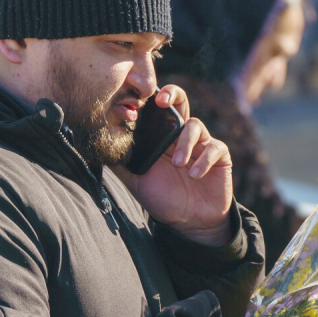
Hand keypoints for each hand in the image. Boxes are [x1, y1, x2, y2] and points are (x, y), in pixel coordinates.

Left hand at [112, 86, 233, 245]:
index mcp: (161, 138)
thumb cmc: (164, 199)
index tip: (140, 101)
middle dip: (171, 94)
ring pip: (195, 125)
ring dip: (185, 143)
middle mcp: (181, 136)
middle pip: (180, 101)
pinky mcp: (219, 156)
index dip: (150, 99)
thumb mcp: (137, 183)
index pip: (156, 110)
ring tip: (178, 164)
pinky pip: (214, 148)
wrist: (191, 222)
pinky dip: (203, 160)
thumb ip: (121, 165)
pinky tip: (195, 174)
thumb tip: (98, 152)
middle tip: (162, 101)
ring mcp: (201, 144)